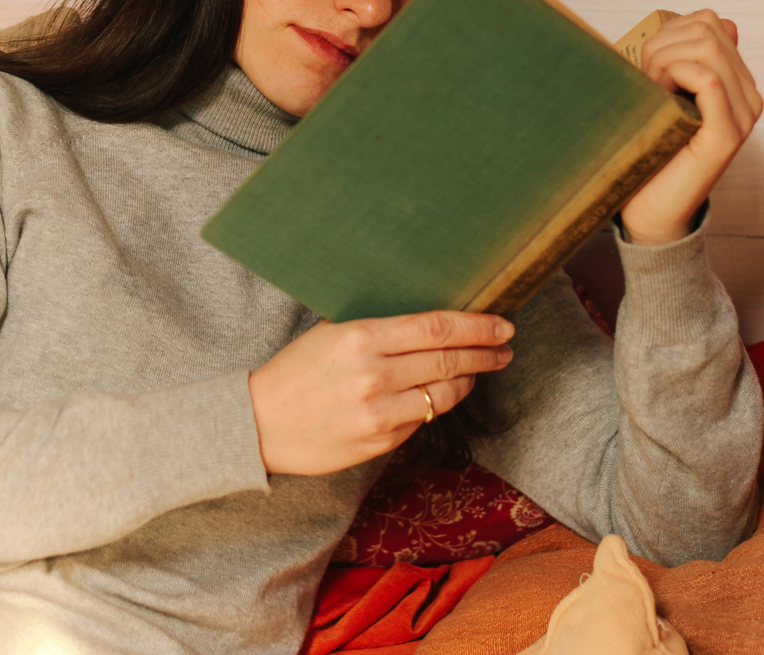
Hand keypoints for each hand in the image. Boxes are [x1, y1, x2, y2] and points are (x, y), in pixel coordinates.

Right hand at [247, 310, 514, 474]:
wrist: (258, 424)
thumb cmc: (294, 372)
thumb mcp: (330, 333)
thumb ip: (377, 326)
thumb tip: (428, 320)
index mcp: (361, 337)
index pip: (436, 328)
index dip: (476, 326)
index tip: (501, 324)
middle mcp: (374, 375)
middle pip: (449, 361)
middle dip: (485, 353)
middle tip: (505, 347)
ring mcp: (378, 414)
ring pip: (444, 395)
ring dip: (468, 382)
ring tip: (478, 372)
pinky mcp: (379, 443)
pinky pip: (421, 421)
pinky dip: (434, 406)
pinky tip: (437, 396)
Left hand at [619, 10, 763, 245]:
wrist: (648, 209)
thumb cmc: (652, 148)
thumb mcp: (666, 91)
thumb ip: (689, 58)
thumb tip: (726, 22)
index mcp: (737, 83)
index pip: (709, 22)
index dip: (668, 33)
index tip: (648, 67)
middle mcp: (749, 97)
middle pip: (707, 28)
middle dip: (663, 45)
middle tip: (646, 81)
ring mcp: (742, 116)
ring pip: (707, 47)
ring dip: (664, 61)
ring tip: (653, 92)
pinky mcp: (727, 135)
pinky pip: (708, 79)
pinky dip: (675, 75)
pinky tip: (663, 95)